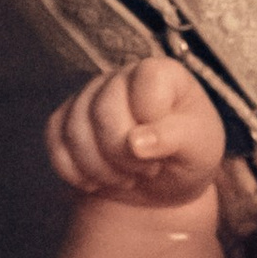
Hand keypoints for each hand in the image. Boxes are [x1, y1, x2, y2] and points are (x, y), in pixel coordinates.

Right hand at [46, 54, 226, 207]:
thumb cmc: (188, 157)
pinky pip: (56, 146)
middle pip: (103, 112)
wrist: (163, 184)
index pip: (144, 84)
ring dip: (101, 169)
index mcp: (160, 73)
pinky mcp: (65, 121)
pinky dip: (76, 173)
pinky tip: (99, 180)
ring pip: (75, 132)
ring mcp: (89, 97)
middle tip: (146, 170)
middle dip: (124, 155)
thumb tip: (135, 143)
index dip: (153, 123)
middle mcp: (120, 77)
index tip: (168, 146)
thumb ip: (175, 138)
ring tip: (126, 177)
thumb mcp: (200, 148)